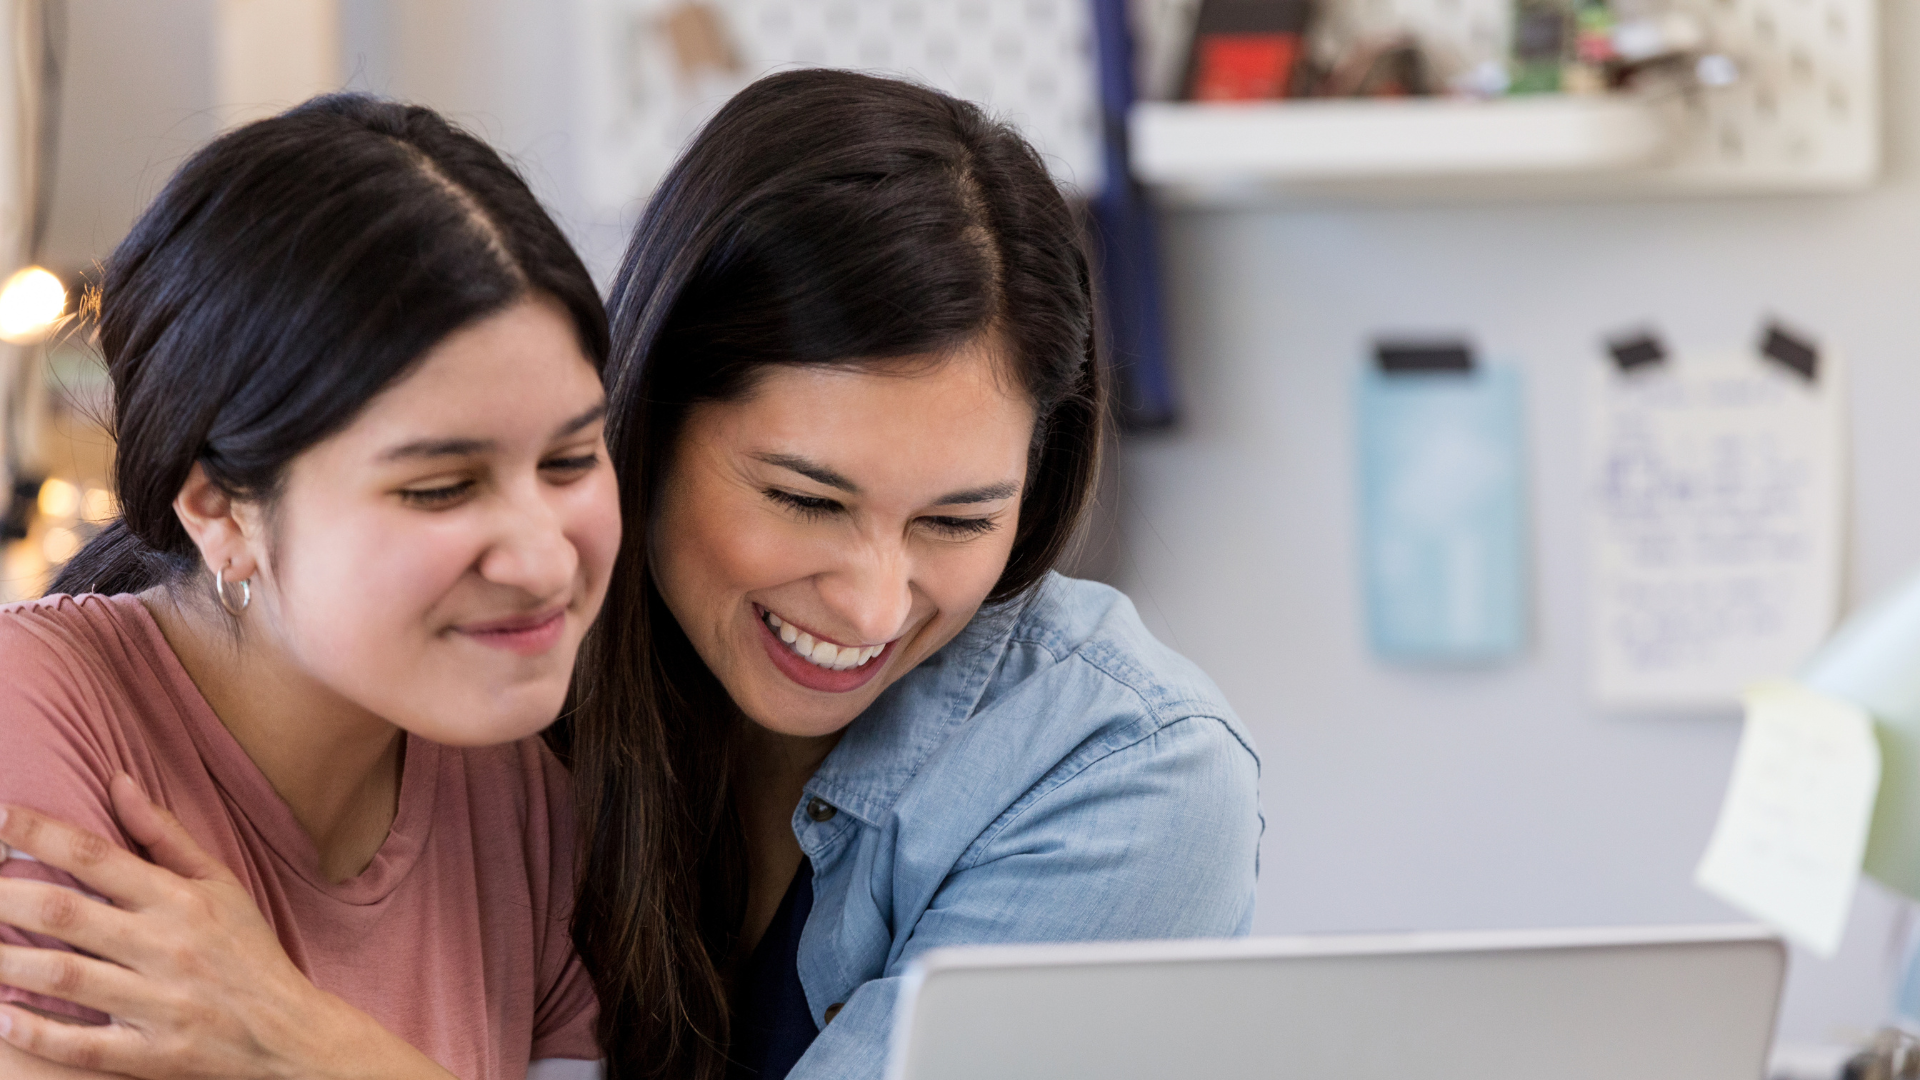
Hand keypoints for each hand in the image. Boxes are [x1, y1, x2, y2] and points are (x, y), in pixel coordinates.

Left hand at [0, 775, 454, 1079]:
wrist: (292, 1034)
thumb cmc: (249, 952)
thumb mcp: (221, 885)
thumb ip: (165, 837)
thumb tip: (118, 782)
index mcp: (180, 900)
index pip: (97, 855)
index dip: (39, 834)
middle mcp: (167, 946)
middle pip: (66, 913)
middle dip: (5, 896)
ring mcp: (159, 1003)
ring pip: (63, 977)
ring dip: (6, 963)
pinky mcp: (152, 1054)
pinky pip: (81, 1045)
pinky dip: (35, 1032)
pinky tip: (0, 1020)